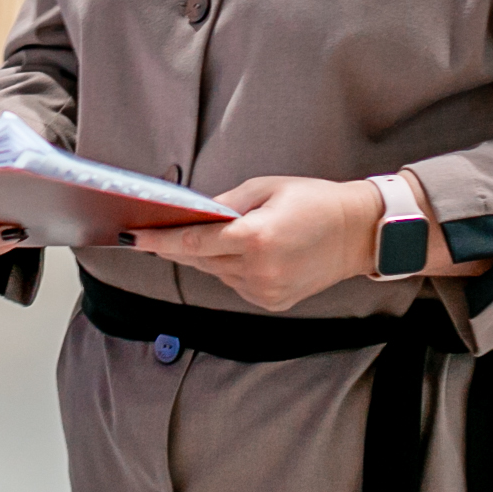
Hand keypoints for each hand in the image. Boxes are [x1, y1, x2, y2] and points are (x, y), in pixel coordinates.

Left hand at [124, 173, 378, 311]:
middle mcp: (258, 270)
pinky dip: (227, 269)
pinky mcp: (273, 302)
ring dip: (203, 257)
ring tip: (196, 238)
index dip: (159, 240)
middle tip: (150, 233)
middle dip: (174, 246)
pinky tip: (235, 253)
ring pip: (215, 274)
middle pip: (199, 260)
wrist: (359, 233)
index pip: (193, 241)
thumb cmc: (314, 201)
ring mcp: (265, 291)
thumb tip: (193, 213)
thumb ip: (225, 203)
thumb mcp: (266, 188)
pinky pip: (235, 284)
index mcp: (255, 238)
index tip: (133, 237)